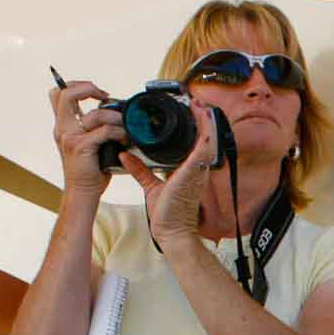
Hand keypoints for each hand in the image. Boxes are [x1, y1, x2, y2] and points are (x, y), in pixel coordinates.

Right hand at [50, 79, 117, 195]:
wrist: (82, 191)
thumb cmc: (90, 168)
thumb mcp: (87, 142)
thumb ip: (93, 128)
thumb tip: (112, 112)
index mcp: (63, 124)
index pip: (58, 93)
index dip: (76, 85)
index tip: (98, 93)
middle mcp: (62, 128)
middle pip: (65, 94)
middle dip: (87, 88)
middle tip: (104, 96)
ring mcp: (70, 137)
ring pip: (93, 114)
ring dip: (115, 117)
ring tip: (124, 125)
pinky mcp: (81, 147)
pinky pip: (104, 131)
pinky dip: (119, 132)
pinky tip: (125, 139)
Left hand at [122, 97, 218, 248]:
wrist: (171, 232)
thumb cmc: (167, 215)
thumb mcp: (150, 186)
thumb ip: (140, 169)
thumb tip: (125, 155)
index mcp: (189, 170)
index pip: (196, 143)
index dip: (197, 126)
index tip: (190, 110)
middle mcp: (197, 168)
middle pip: (206, 137)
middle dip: (204, 118)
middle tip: (197, 101)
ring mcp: (198, 170)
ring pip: (208, 139)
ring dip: (206, 120)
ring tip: (200, 104)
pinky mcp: (193, 172)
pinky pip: (203, 148)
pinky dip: (205, 132)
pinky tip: (203, 119)